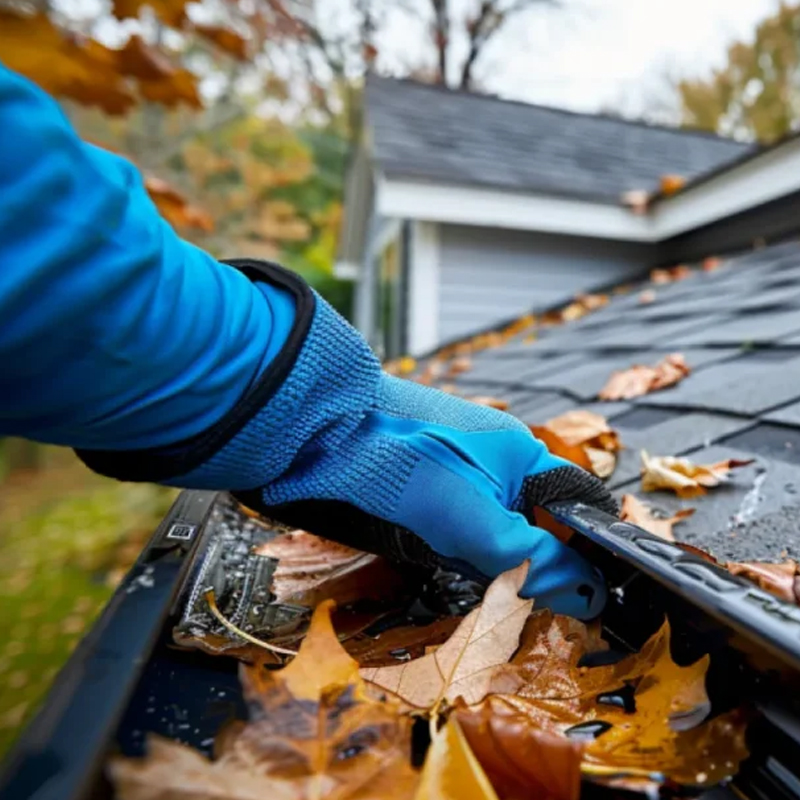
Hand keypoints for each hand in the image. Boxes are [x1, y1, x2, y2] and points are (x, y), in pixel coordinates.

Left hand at [80, 261, 615, 618]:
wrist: (305, 431)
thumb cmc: (393, 463)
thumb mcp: (471, 520)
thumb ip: (532, 558)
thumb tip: (591, 595)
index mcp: (520, 453)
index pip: (577, 507)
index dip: (585, 554)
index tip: (582, 600)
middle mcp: (492, 457)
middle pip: (533, 524)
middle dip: (524, 563)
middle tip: (502, 590)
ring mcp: (452, 468)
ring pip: (488, 529)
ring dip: (478, 558)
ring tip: (448, 563)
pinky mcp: (418, 481)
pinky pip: (449, 524)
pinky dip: (443, 547)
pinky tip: (420, 550)